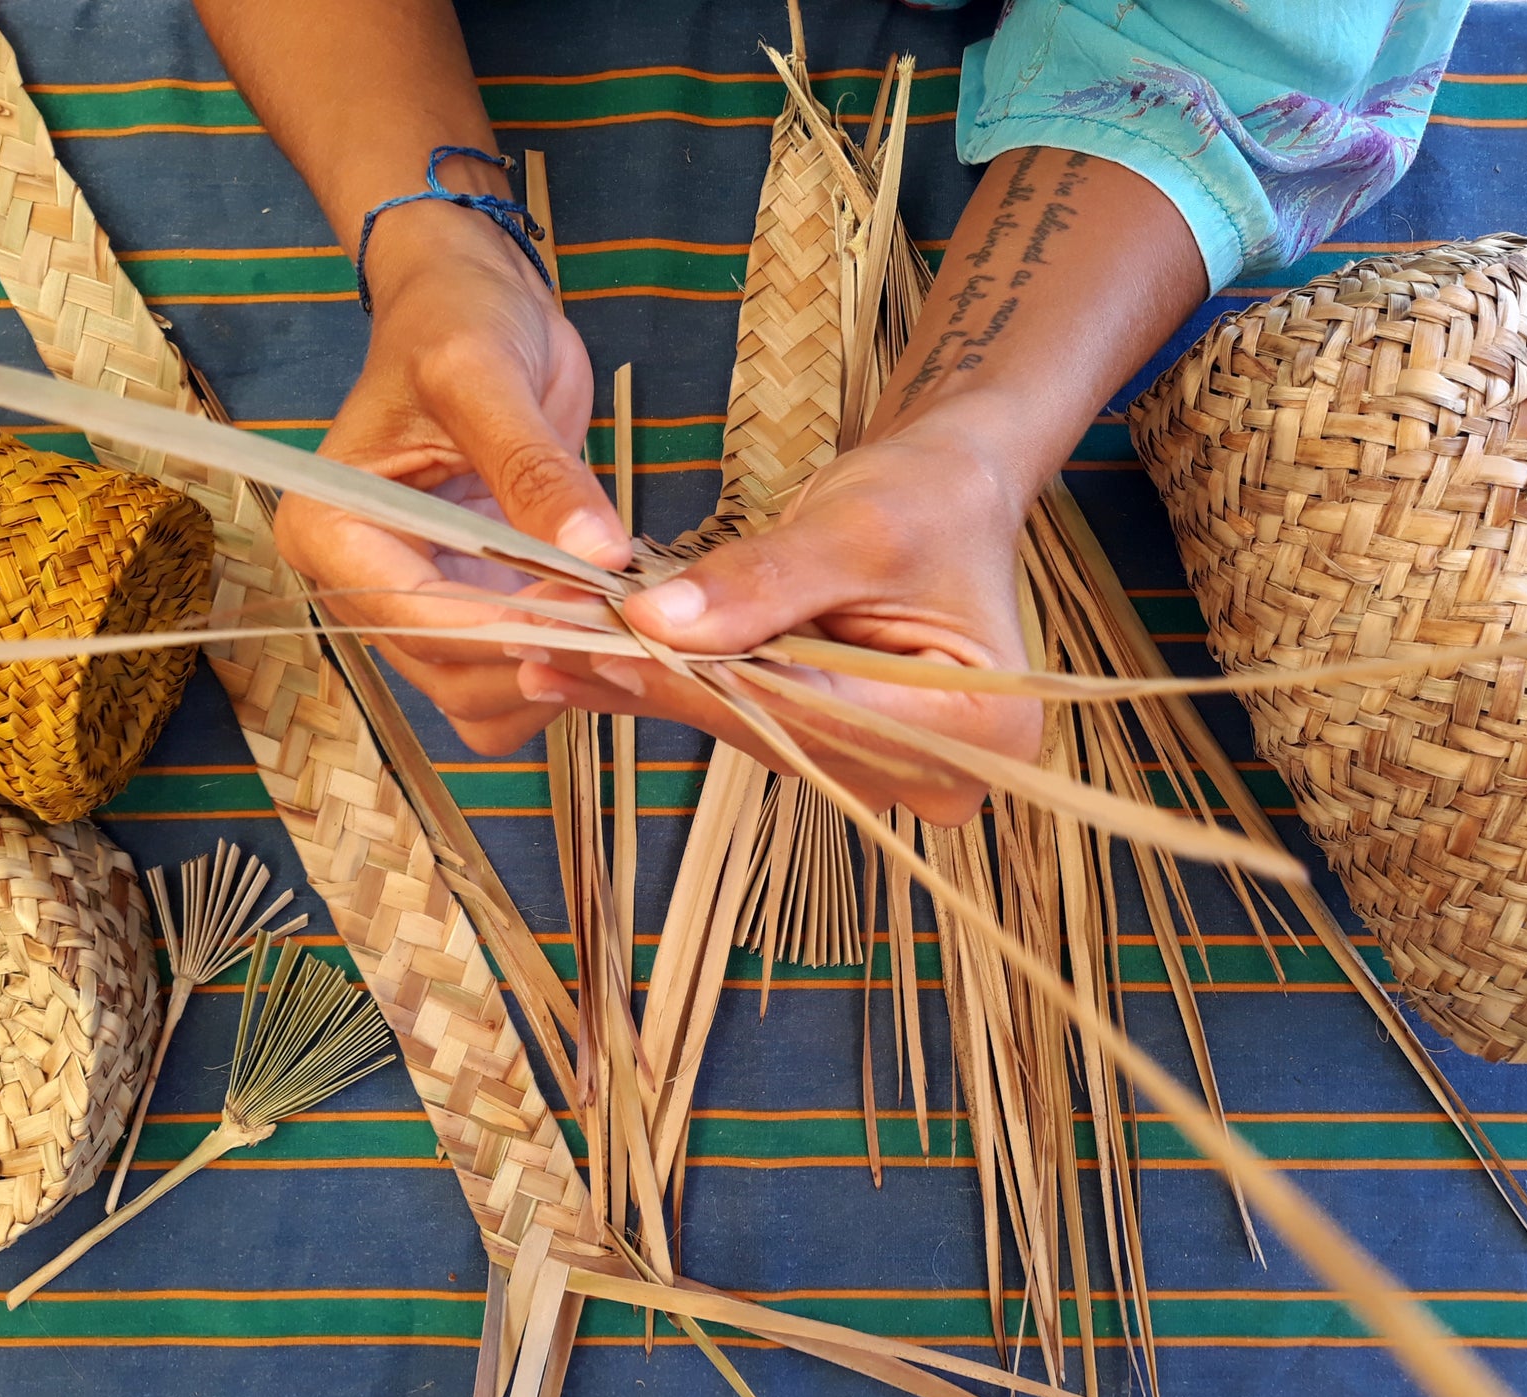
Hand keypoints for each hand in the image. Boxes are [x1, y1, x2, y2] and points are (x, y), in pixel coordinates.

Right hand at [274, 205, 630, 754]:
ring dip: (554, 681)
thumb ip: (536, 471)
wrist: (473, 303)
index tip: (601, 617)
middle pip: (450, 675)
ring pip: (479, 699)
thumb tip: (596, 555)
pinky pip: (507, 681)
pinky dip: (559, 676)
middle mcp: (359, 584)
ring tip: (626, 628)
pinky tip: (608, 631)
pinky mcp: (467, 611)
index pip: (421, 618)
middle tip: (633, 626)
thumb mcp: (488, 376)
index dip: (514, 631)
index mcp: (334, 531)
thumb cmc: (456, 320)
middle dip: (540, 661)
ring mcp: (415, 606)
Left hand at [514, 421, 1043, 823]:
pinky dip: (672, 684)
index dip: (706, 681)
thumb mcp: (855, 527)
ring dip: (653, 686)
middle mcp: (938, 773)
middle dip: (663, 684)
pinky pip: (745, 720)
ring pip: (750, 730)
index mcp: (976, 729)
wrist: (951, 492)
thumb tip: (655, 624)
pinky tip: (586, 664)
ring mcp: (885, 768)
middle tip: (549, 647)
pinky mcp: (838, 749)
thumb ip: (763, 583)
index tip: (608, 644)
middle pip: (778, 733)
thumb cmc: (929, 499)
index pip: (815, 712)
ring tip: (551, 649)